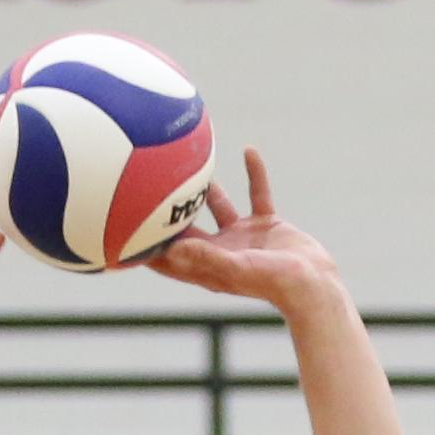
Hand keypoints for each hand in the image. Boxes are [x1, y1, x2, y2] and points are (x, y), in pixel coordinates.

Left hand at [142, 150, 338, 308]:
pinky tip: (249, 150)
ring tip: (190, 162)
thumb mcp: (237, 269)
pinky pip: (257, 193)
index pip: (167, 256)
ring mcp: (243, 236)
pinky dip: (254, 174)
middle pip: (186, 228)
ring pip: (219, 207)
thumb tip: (173, 247)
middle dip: (168, 211)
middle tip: (146, 183)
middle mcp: (220, 250)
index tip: (121, 226)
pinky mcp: (267, 224)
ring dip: (206, 188)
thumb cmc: (274, 283)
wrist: (314, 285)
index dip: (144, 244)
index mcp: (206, 266)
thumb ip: (206, 258)